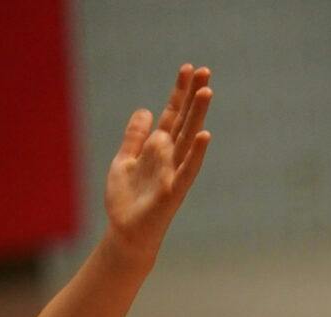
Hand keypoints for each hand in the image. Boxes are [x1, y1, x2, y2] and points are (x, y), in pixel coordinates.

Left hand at [104, 65, 212, 259]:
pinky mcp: (173, 190)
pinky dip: (196, 152)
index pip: (172, 114)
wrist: (126, 233)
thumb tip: (145, 110)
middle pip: (184, 120)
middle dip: (193, 95)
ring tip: (207, 91)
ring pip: (189, 138)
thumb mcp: (124, 159)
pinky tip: (205, 135)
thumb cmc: (126, 201)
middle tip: (205, 69)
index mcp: (158, 148)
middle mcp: (170, 156)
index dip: (179, 92)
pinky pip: (188, 169)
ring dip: (199, 115)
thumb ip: (134, 136)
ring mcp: (174, 172)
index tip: (188, 68)